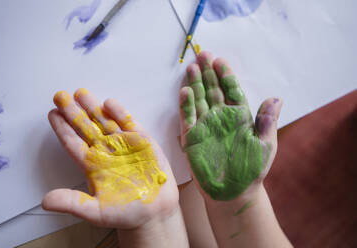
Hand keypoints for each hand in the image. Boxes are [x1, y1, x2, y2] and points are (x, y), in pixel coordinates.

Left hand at [42, 89, 178, 228]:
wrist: (154, 212)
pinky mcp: (141, 141)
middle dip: (73, 111)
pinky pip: (128, 123)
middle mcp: (105, 151)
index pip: (72, 142)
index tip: (52, 113)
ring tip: (80, 93)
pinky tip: (108, 103)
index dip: (62, 128)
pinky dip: (119, 113)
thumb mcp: (95, 212)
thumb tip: (45, 201)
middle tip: (60, 96)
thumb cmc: (125, 213)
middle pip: (85, 127)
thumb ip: (72, 203)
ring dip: (93, 107)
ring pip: (104, 121)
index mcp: (92, 165)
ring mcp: (123, 144)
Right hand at [179, 52, 281, 201]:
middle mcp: (221, 118)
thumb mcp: (265, 145)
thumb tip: (276, 98)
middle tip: (203, 55)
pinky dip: (186, 105)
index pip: (232, 91)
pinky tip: (185, 91)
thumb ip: (267, 122)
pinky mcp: (192, 137)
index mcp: (239, 117)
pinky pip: (188, 117)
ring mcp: (205, 126)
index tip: (220, 60)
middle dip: (208, 73)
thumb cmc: (251, 170)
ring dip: (195, 84)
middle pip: (213, 90)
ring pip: (199, 100)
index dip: (226, 75)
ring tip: (192, 68)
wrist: (233, 193)